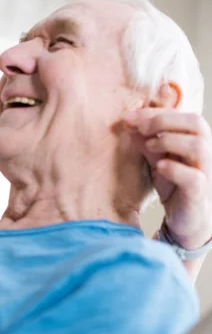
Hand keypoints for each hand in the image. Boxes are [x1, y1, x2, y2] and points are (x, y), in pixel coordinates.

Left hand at [124, 109, 211, 248]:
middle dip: (164, 120)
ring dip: (169, 141)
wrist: (186, 220)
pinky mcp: (199, 194)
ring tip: (149, 146)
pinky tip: (159, 167)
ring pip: (199, 146)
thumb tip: (128, 121)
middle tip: (140, 128)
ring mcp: (206, 173)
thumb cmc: (174, 185)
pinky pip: (194, 177)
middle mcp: (205, 153)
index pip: (182, 115)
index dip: (155, 113)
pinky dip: (175, 169)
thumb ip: (146, 141)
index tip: (128, 117)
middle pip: (196, 123)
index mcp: (196, 140)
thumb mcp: (157, 159)